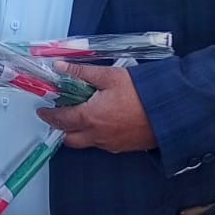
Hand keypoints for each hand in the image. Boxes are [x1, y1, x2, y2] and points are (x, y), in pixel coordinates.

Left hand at [36, 62, 156, 152]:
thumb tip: (60, 67)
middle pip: (69, 138)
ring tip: (79, 116)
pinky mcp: (123, 147)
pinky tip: (101, 122)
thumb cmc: (142, 93)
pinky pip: (102, 144)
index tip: (43, 110)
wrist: (171, 112)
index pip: (61, 119)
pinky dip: (95, 135)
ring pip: (85, 142)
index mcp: (90, 117)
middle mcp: (97, 135)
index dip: (49, 114)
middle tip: (56, 116)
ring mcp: (110, 144)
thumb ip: (82, 72)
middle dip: (60, 128)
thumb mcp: (110, 76)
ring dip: (77, 132)